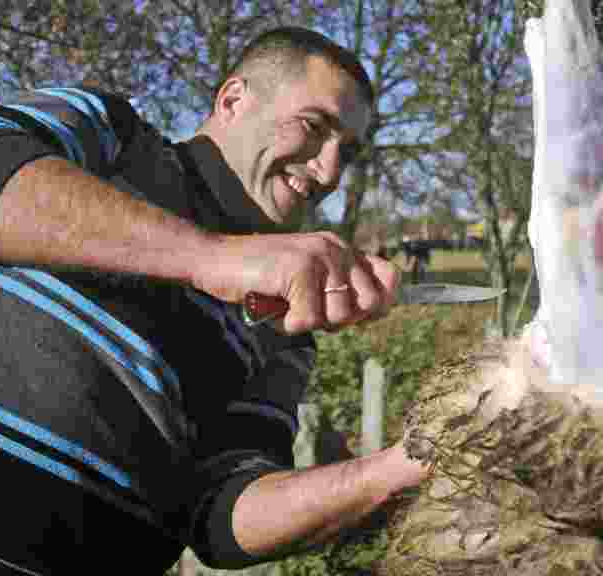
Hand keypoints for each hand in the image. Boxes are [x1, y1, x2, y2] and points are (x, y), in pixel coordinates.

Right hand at [194, 231, 398, 333]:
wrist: (213, 260)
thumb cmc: (257, 277)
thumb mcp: (306, 281)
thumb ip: (337, 292)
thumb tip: (372, 315)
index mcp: (341, 248)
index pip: (389, 278)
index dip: (376, 305)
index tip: (349, 314)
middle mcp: (336, 248)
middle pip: (369, 306)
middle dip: (339, 321)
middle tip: (306, 311)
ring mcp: (319, 256)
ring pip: (338, 317)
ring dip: (307, 323)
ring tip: (283, 305)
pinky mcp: (300, 268)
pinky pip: (308, 321)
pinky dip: (286, 324)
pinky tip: (270, 306)